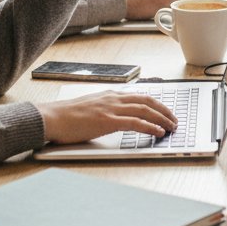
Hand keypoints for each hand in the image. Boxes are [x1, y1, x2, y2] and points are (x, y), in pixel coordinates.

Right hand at [39, 88, 178, 142]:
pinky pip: (135, 122)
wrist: (51, 117)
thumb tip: (116, 117)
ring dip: (162, 118)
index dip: (156, 103)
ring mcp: (111, 108)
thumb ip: (105, 109)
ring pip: (145, 110)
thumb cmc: (67, 116)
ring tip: (172, 127)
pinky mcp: (107, 120)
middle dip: (164, 110)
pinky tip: (159, 131)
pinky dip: (150, 126)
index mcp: (111, 94)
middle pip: (148, 101)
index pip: (140, 96)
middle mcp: (114, 98)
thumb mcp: (91, 107)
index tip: (166, 111)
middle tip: (175, 120)